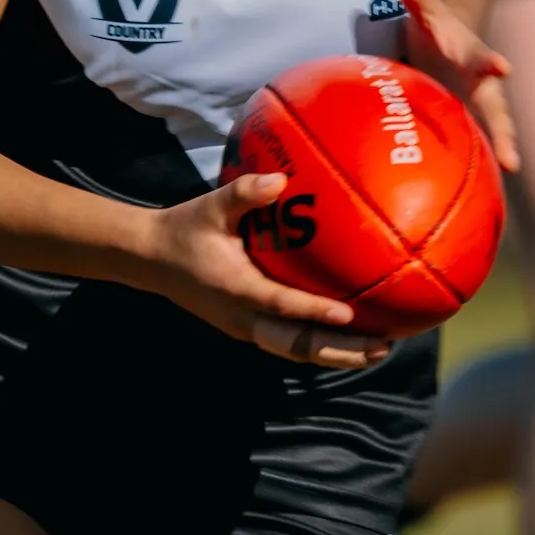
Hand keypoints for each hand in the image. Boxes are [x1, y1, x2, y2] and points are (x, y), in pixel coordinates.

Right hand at [140, 174, 388, 366]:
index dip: (313, 312)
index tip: (348, 315)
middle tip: (383, 347)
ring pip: (297, 352)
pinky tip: (351, 341)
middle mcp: (243, 316)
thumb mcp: (211, 206)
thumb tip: (279, 179)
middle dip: (341, 350)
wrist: (152, 258)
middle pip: (297, 345)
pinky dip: (321, 348)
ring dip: (337, 355)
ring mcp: (246, 327)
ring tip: (379, 351)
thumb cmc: (186, 229)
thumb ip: (243, 193)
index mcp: (236, 288)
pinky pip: (290, 345)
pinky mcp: (249, 328)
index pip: (280, 305)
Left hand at [392, 0, 518, 173]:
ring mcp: (476, 105)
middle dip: (504, 128)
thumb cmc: (434, 29)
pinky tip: (482, 188)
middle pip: (496, 107)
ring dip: (501, 149)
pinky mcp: (469, 121)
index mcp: (469, 54)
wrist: (447, 46)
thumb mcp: (423, 11)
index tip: (501, 67)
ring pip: (493, 130)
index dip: (489, 61)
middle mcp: (480, 83)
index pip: (480, 57)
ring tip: (509, 169)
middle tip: (514, 153)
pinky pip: (477, 144)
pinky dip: (482, 163)